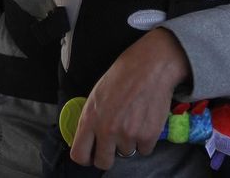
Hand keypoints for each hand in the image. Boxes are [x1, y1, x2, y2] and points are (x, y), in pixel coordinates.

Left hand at [70, 28, 189, 169]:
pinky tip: (145, 120)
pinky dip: (146, 140)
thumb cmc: (123, 75)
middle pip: (103, 162)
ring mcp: (128, 135)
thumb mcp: (97, 94)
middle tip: (114, 143)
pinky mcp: (148, 136)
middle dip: (108, 155)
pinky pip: (145, 149)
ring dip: (130, 142)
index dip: (86, 157)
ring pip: (127, 153)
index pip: (79, 155)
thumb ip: (92, 119)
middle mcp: (107, 130)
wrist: (150, 66)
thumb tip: (90, 137)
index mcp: (90, 119)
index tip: (92, 154)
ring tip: (134, 119)